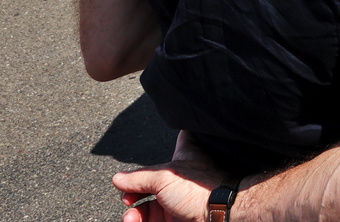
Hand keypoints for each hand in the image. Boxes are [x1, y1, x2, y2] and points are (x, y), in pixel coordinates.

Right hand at [112, 131, 227, 221]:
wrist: (220, 215)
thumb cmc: (200, 189)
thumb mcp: (163, 178)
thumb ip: (138, 178)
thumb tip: (118, 179)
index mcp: (183, 157)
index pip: (182, 140)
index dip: (180, 134)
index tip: (182, 128)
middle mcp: (180, 178)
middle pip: (149, 181)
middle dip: (131, 191)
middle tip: (127, 197)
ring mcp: (176, 199)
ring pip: (145, 205)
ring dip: (132, 212)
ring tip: (129, 218)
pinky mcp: (174, 219)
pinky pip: (150, 220)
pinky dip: (138, 221)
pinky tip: (132, 221)